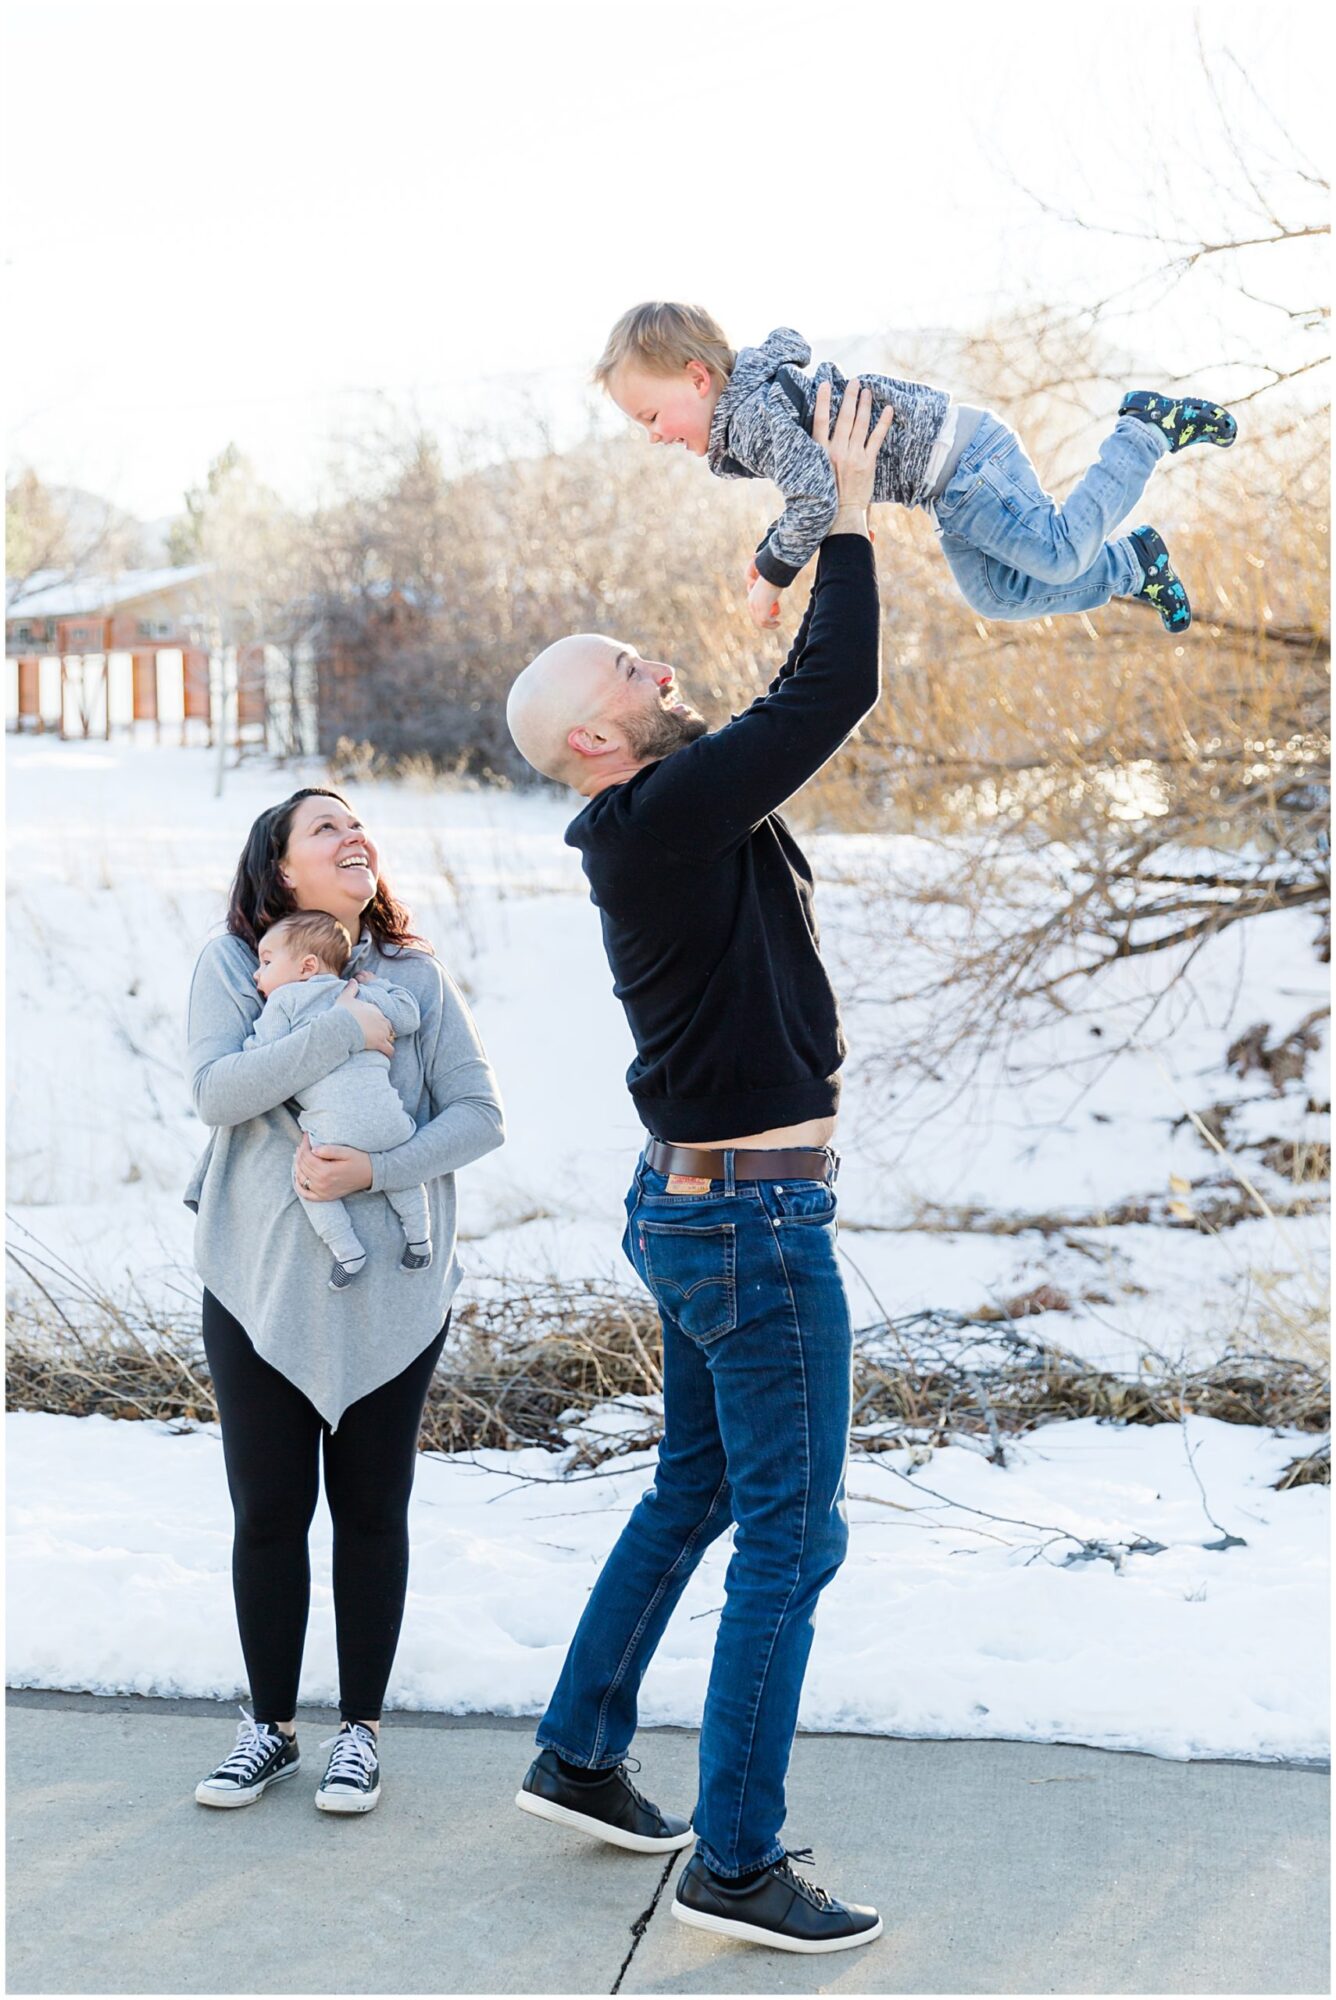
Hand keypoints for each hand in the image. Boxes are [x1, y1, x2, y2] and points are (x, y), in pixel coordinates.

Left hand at [294, 1132, 373, 1201]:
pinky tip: (298, 1176)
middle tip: (304, 1142)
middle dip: (301, 1152)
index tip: (306, 1135)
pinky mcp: (325, 1197)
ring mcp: (322, 1192)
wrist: (372, 1175)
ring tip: (300, 1154)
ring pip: (301, 1178)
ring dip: (297, 1165)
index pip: (307, 1156)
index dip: (304, 1144)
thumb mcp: (347, 1152)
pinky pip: (306, 1194)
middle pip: (302, 1166)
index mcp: (327, 1172)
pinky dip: (299, 1185)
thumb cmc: (360, 1160)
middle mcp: (322, 1184)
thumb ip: (329, 1150)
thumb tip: (313, 1149)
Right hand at [335, 977, 394, 1056]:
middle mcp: (381, 1019)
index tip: (371, 1027)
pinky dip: (388, 1052)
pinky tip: (386, 1055)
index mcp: (374, 1009)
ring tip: (380, 1046)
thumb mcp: (345, 997)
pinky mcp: (380, 1043)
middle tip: (376, 1038)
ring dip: (386, 1041)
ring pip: (390, 1037)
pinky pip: (390, 1050)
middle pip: (388, 1026)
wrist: (341, 1026)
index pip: (381, 1016)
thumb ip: (351, 988)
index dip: (377, 1022)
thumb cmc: (342, 1012)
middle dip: (384, 1032)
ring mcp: (382, 1031)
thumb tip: (353, 980)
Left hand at [747, 572, 783, 629]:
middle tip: (777, 622)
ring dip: (770, 625)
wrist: (772, 576)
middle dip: (767, 623)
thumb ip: (769, 595)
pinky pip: (766, 622)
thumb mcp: (769, 589)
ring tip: (778, 623)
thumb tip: (772, 599)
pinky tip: (778, 622)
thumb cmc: (772, 580)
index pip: (755, 613)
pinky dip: (772, 624)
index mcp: (751, 599)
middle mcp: (751, 604)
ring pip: (761, 622)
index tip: (773, 616)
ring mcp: (756, 608)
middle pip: (757, 620)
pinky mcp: (762, 610)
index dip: (763, 617)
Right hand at [813, 377, 892, 522]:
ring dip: (864, 404)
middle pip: (843, 417)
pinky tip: (887, 409)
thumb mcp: (812, 472)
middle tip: (854, 382)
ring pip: (860, 423)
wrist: (840, 514)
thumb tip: (811, 437)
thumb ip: (815, 454)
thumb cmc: (825, 494)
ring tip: (866, 391)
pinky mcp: (867, 462)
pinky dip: (883, 422)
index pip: (819, 421)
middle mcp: (836, 451)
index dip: (822, 401)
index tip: (825, 384)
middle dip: (849, 397)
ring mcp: (853, 455)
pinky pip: (877, 437)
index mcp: (819, 452)